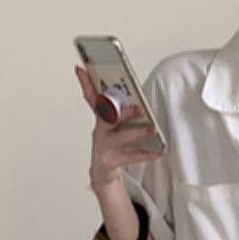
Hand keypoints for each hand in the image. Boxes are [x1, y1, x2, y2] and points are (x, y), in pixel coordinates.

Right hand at [74, 65, 162, 189]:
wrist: (103, 170)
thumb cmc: (113, 144)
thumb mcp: (115, 126)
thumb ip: (123, 112)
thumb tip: (140, 101)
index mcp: (101, 119)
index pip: (92, 98)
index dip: (85, 84)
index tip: (81, 69)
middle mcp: (100, 130)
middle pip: (108, 117)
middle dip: (123, 112)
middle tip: (138, 108)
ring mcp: (104, 145)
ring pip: (120, 138)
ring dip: (137, 132)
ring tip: (152, 129)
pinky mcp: (110, 160)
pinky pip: (130, 156)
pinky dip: (145, 154)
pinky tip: (158, 152)